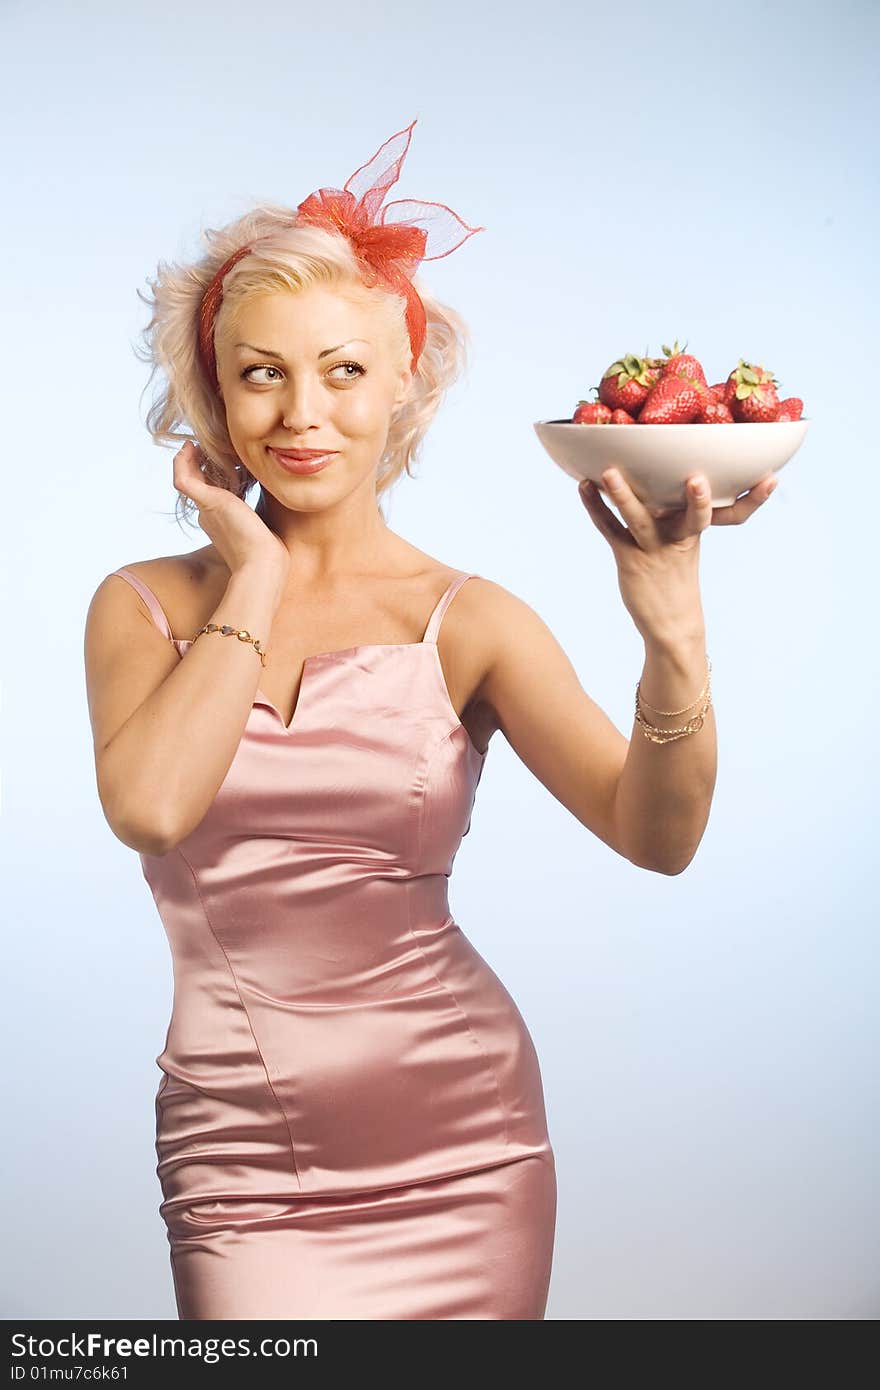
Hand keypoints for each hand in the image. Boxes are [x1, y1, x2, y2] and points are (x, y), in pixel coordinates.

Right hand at [173, 441, 289, 583]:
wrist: (263, 564)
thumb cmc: (269, 553)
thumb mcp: (264, 527)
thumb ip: (262, 515)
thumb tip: (274, 504)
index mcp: (221, 522)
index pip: (210, 494)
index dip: (211, 476)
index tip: (219, 460)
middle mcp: (209, 515)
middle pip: (197, 485)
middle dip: (197, 465)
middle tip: (201, 447)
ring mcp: (206, 509)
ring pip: (186, 480)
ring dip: (186, 460)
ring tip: (192, 444)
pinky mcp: (208, 502)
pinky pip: (183, 478)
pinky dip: (181, 462)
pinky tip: (188, 447)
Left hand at [578, 468, 777, 643]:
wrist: (670, 624)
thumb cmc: (678, 575)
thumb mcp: (689, 543)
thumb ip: (684, 513)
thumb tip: (685, 476)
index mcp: (698, 532)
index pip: (733, 514)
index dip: (755, 500)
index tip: (773, 480)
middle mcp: (679, 539)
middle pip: (692, 517)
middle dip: (698, 500)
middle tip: (699, 479)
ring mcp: (654, 549)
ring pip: (640, 519)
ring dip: (624, 496)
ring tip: (611, 471)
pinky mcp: (629, 559)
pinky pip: (609, 529)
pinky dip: (595, 507)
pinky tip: (583, 486)